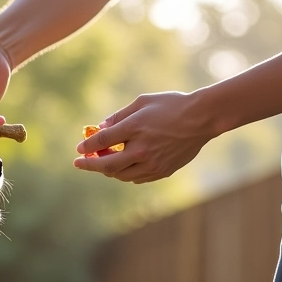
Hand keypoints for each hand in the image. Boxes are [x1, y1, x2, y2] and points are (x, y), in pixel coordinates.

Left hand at [74, 92, 214, 182]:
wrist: (203, 118)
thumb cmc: (171, 106)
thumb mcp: (142, 103)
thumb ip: (119, 116)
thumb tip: (100, 128)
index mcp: (135, 128)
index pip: (102, 141)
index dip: (87, 146)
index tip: (79, 149)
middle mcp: (142, 149)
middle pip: (107, 165)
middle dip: (90, 165)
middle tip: (79, 163)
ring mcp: (152, 163)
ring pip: (120, 175)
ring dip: (107, 170)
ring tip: (102, 163)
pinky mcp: (161, 171)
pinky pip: (136, 178)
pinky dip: (124, 174)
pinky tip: (122, 167)